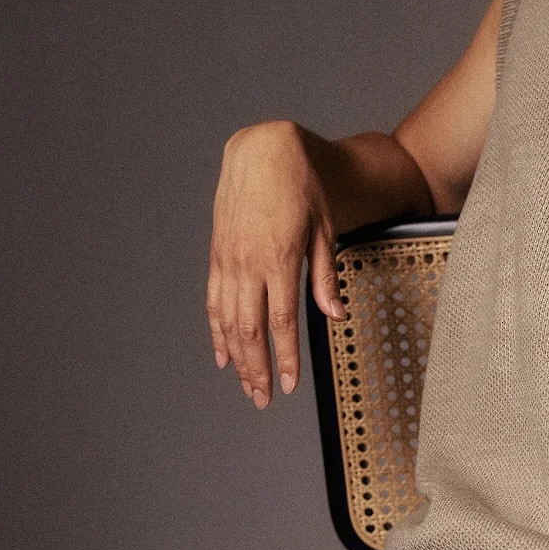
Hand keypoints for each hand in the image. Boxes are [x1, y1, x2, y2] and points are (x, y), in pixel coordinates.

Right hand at [206, 120, 345, 406]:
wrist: (263, 150)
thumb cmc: (302, 186)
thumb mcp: (323, 228)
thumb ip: (325, 276)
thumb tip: (335, 315)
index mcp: (281, 258)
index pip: (282, 321)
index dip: (284, 357)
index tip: (288, 385)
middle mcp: (250, 262)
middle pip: (250, 329)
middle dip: (257, 368)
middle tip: (263, 399)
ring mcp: (229, 259)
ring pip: (228, 320)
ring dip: (237, 357)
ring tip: (246, 386)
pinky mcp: (218, 254)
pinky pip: (214, 300)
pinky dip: (216, 331)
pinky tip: (222, 354)